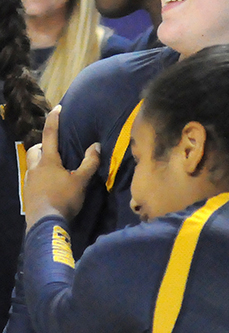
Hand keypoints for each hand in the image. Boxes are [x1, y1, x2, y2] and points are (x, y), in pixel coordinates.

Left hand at [24, 105, 100, 230]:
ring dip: (42, 163)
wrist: (45, 224)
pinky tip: (52, 187)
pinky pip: (34, 179)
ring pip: (33, 165)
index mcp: (48, 161)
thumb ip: (89, 163)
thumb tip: (96, 145)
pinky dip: (42, 178)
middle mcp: (35, 168)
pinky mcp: (28, 194)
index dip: (54, 119)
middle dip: (43, 146)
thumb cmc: (64, 199)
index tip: (58, 107)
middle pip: (35, 150)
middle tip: (56, 150)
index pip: (50, 134)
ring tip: (56, 170)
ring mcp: (29, 182)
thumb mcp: (81, 181)